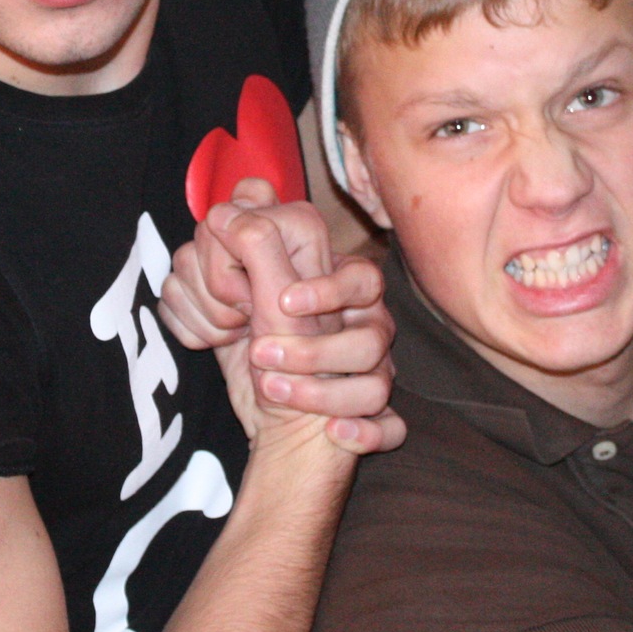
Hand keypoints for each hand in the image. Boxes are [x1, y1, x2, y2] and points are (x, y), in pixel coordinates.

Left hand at [167, 179, 402, 454]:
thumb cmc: (266, 357)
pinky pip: (392, 429)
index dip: (327, 289)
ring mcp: (376, 381)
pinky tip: (337, 432)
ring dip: (321, 391)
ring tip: (269, 387)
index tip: (281, 301)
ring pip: (378, 386)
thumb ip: (249, 245)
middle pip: (372, 337)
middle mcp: (368, 336)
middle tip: (260, 353)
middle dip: (313, 349)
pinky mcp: (375, 423)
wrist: (278, 430)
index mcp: (345, 302)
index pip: (362, 280)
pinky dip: (368, 432)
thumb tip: (239, 199)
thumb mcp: (247, 301)